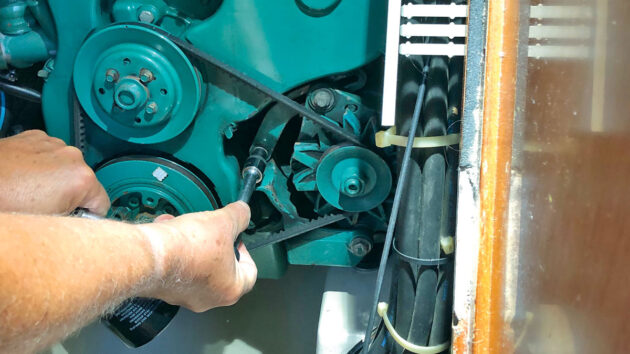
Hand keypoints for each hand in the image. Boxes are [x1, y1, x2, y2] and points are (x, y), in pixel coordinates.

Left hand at [0, 130, 109, 214]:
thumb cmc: (5, 204)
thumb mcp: (48, 225)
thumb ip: (73, 224)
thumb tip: (81, 226)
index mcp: (81, 179)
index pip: (102, 205)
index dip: (86, 218)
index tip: (72, 222)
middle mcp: (72, 156)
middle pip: (85, 184)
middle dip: (69, 197)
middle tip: (44, 209)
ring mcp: (53, 143)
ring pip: (66, 169)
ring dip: (54, 180)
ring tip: (29, 192)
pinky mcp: (35, 137)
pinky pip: (49, 155)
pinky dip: (40, 165)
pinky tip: (23, 177)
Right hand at [140, 202, 256, 311]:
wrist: (149, 255)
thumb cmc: (189, 247)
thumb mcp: (223, 222)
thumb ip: (239, 216)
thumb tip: (243, 212)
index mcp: (230, 289)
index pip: (250, 273)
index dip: (245, 251)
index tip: (236, 238)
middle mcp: (209, 299)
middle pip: (222, 269)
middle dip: (215, 244)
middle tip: (212, 231)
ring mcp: (185, 296)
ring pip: (197, 265)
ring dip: (192, 243)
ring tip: (185, 225)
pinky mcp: (164, 288)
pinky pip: (176, 266)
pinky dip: (174, 249)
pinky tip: (168, 230)